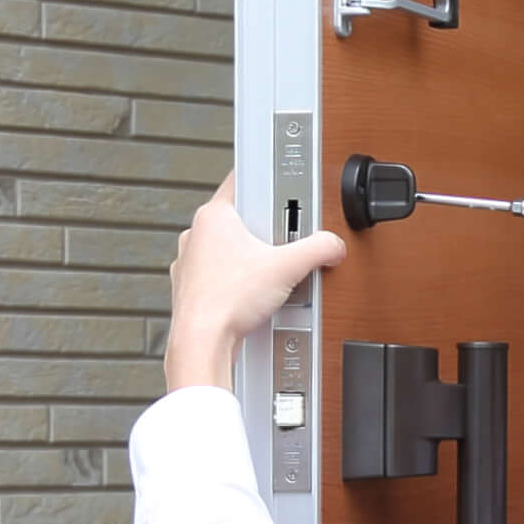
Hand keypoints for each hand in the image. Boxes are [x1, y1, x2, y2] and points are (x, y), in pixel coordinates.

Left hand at [164, 187, 344, 392]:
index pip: (241, 182)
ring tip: (268, 276)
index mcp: (212, 216)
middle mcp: (196, 235)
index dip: (266, 186)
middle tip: (282, 245)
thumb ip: (317, 250)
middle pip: (241, 220)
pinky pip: (222, 275)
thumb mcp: (287, 267)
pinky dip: (238, 282)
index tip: (279, 194)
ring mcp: (191, 262)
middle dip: (265, 232)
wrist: (202, 342)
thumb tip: (332, 246)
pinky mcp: (193, 287)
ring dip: (251, 259)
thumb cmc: (226, 302)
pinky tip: (252, 296)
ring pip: (230, 249)